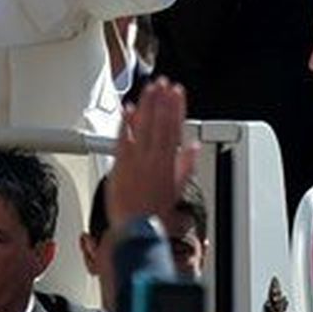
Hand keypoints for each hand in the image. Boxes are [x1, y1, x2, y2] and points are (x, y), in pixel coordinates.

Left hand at [106, 77, 196, 230]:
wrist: (136, 228)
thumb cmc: (156, 214)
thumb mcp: (177, 190)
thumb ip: (185, 166)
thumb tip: (192, 149)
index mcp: (168, 163)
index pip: (175, 128)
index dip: (177, 108)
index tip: (178, 92)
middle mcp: (152, 158)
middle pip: (159, 122)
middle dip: (162, 100)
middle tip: (164, 83)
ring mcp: (135, 159)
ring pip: (143, 126)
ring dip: (147, 104)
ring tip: (150, 88)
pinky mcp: (120, 163)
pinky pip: (123, 138)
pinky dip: (126, 122)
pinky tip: (128, 108)